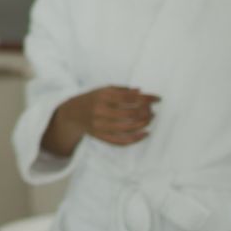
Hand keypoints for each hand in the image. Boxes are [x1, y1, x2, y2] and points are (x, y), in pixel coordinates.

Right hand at [42, 86, 159, 155]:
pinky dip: (136, 138)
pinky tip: (145, 134)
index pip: (130, 97)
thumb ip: (121, 90)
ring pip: (128, 127)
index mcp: (102, 96)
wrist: (72, 114)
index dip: (147, 98)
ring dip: (144, 123)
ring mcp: (100, 125)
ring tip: (150, 119)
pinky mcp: (101, 136)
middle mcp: (101, 110)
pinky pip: (121, 140)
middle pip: (131, 113)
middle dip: (146, 111)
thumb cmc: (92, 99)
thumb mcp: (103, 89)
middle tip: (152, 110)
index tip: (158, 99)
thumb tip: (141, 92)